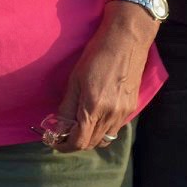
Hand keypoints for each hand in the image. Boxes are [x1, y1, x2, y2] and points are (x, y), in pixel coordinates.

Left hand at [50, 3, 154, 151]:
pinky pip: (115, 128)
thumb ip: (67, 107)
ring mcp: (123, 113)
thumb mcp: (75, 79)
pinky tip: (95, 117)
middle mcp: (110, 115)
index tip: (54, 141)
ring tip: (79, 126)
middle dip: (75, 142)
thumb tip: (58, 127)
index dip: (64, 145)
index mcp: (93, 107)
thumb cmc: (95, 55)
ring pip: (105, 138)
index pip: (79, 141)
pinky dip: (103, 129)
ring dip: (90, 138)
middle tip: (63, 133)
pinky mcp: (132, 108)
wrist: (125, 41)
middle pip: (91, 143)